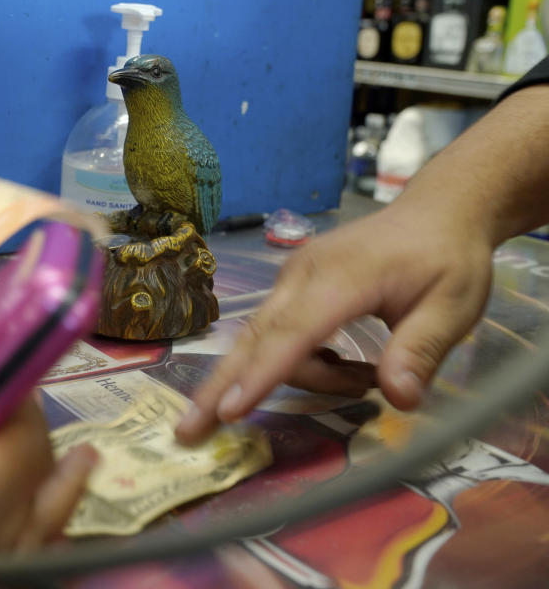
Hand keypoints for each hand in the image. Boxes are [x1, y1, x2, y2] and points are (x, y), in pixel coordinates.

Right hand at [0, 312, 95, 588]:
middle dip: (30, 444)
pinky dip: (26, 537)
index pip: (18, 451)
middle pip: (35, 497)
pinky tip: (31, 512)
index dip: (21, 404)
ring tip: (71, 459)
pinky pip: (8, 572)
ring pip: (34, 542)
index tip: (5, 377)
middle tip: (11, 407)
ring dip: (45, 492)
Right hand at [176, 200, 493, 442]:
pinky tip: (342, 367)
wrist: (436, 211)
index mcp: (342, 277)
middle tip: (187, 432)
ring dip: (305, 377)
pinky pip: (277, 333)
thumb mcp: (454, 306)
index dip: (261, 374)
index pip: (294, 332)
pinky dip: (298, 362)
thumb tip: (398, 400)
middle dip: (220, 387)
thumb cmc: (446, 258)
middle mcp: (303, 275)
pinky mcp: (292, 287)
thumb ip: (421, 351)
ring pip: (268, 342)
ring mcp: (292, 279)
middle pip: (253, 338)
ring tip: (364, 383)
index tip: (229, 411)